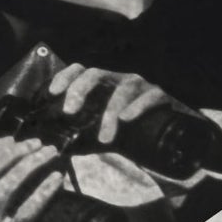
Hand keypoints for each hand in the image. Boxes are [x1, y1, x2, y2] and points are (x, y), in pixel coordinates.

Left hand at [46, 62, 192, 145]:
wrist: (169, 137)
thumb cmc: (129, 133)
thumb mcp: (101, 135)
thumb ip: (80, 140)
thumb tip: (55, 150)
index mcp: (102, 85)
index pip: (80, 71)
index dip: (65, 77)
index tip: (52, 93)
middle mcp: (119, 80)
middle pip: (96, 74)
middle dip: (80, 89)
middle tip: (70, 112)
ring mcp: (141, 86)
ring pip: (123, 90)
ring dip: (111, 114)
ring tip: (105, 138)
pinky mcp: (161, 96)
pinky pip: (150, 96)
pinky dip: (137, 107)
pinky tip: (126, 119)